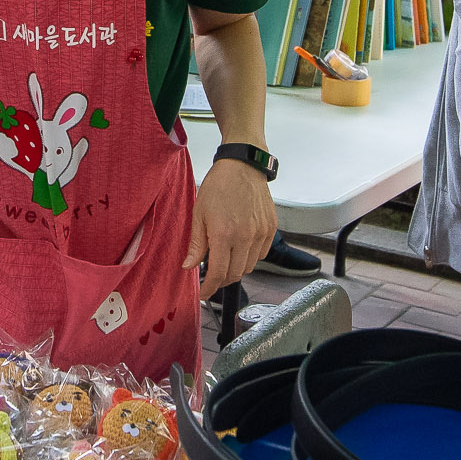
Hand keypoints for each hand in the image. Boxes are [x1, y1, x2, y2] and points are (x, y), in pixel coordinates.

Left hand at [188, 159, 276, 297]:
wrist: (242, 165)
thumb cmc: (218, 186)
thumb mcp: (199, 214)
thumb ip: (196, 245)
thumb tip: (189, 267)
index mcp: (224, 234)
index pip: (218, 274)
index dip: (209, 288)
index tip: (203, 293)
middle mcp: (246, 236)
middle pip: (235, 274)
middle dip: (221, 280)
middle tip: (211, 276)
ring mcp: (261, 233)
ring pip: (250, 267)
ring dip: (236, 269)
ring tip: (225, 258)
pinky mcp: (271, 228)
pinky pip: (262, 254)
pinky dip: (250, 257)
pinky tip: (240, 247)